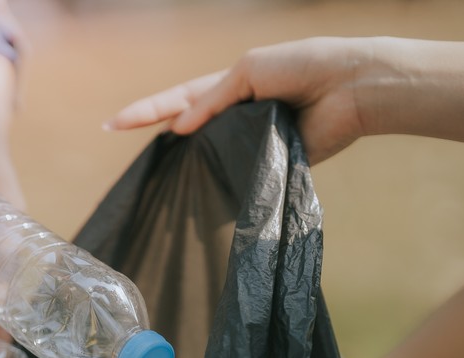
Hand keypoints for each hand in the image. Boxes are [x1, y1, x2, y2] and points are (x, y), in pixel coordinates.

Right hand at [105, 37, 375, 164]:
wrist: (351, 88)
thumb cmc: (303, 67)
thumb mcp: (249, 71)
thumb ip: (212, 100)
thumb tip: (178, 130)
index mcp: (229, 87)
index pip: (178, 99)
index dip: (146, 110)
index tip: (111, 123)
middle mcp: (235, 116)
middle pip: (185, 127)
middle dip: (153, 129)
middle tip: (113, 132)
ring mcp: (250, 141)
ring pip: (209, 155)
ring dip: (186, 159)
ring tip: (157, 167)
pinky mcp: (270, 164)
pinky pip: (238, 174)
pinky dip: (221, 178)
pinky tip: (200, 185)